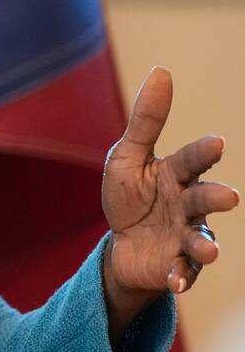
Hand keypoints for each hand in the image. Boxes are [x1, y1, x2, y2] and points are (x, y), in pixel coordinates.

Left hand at [101, 67, 238, 336]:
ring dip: (206, 244)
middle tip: (229, 197)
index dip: (203, 152)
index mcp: (177, 174)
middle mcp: (188, 204)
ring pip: (202, 238)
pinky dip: (180, 276)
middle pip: (205, 199)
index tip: (217, 142)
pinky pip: (182, 271)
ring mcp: (185, 236)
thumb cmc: (130, 194)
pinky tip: (175, 279)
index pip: (192, 160)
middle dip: (217, 197)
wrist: (122, 242)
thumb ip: (147, 120)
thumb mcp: (128, 156)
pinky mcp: (176, 265)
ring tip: (208, 248)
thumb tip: (162, 71)